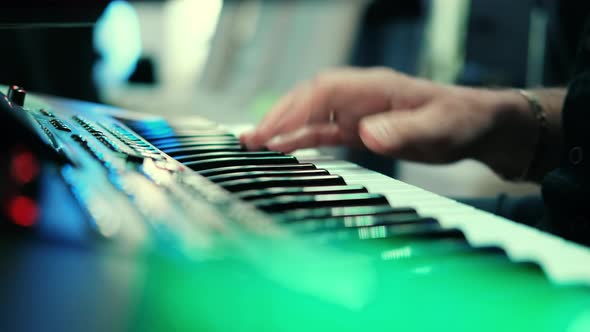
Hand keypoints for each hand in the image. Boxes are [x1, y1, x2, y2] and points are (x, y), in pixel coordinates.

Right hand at [240, 67, 538, 178]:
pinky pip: (324, 130)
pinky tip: (284, 149)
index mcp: (375, 88)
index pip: (324, 91)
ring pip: (311, 115)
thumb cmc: (460, 121)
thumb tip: (366, 134)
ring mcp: (359, 111)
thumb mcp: (438, 128)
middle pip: (309, 100)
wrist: (476, 125)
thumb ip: (403, 131)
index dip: (294, 109)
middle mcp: (361, 96)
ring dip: (283, 128)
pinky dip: (301, 138)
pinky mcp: (361, 128)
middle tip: (249, 140)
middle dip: (278, 117)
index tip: (271, 130)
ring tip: (254, 144)